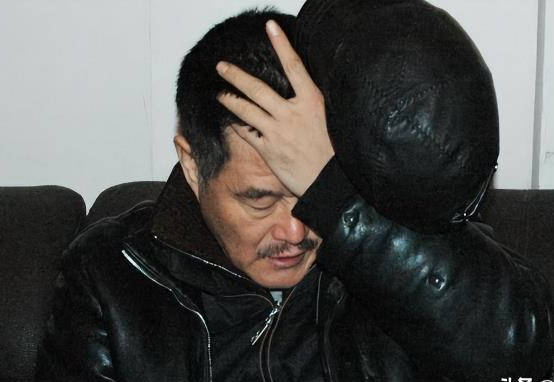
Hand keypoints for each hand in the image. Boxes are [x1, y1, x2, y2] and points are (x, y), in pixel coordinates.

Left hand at [216, 20, 333, 196]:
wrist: (330, 182)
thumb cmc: (334, 154)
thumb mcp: (330, 121)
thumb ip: (310, 106)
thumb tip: (300, 93)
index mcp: (312, 102)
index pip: (294, 66)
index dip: (282, 44)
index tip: (270, 27)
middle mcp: (292, 113)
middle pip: (257, 88)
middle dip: (235, 76)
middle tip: (221, 66)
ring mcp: (278, 132)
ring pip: (246, 110)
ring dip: (229, 100)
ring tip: (218, 94)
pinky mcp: (269, 150)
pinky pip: (246, 134)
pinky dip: (235, 126)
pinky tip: (228, 122)